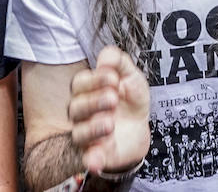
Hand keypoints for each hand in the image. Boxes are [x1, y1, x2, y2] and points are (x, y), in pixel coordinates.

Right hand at [67, 46, 150, 174]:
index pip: (80, 84)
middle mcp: (83, 113)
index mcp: (88, 91)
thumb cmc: (130, 98)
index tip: (114, 78)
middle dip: (94, 102)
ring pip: (79, 133)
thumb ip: (119, 62)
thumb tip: (105, 58)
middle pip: (76, 108)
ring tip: (110, 123)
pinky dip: (90, 160)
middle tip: (113, 99)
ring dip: (92, 128)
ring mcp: (89, 134)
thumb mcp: (131, 75)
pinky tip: (94, 160)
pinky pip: (88, 159)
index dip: (94, 80)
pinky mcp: (98, 154)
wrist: (141, 125)